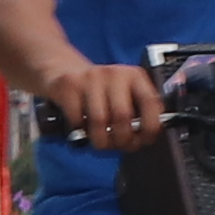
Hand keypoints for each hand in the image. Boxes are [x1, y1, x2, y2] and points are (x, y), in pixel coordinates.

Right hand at [46, 59, 162, 149]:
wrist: (63, 68)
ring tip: (101, 142)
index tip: (145, 141)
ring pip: (99, 120)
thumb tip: (144, 138)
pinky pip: (77, 119)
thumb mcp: (124, 94)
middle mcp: (114, 74)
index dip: (150, 127)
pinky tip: (82, 128)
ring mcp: (90, 78)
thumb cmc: (99, 89)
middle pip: (122, 115)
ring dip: (101, 140)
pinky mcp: (68, 85)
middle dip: (122, 140)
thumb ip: (138, 112)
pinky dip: (79, 131)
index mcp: (134, 76)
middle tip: (119, 146)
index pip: (150, 101)